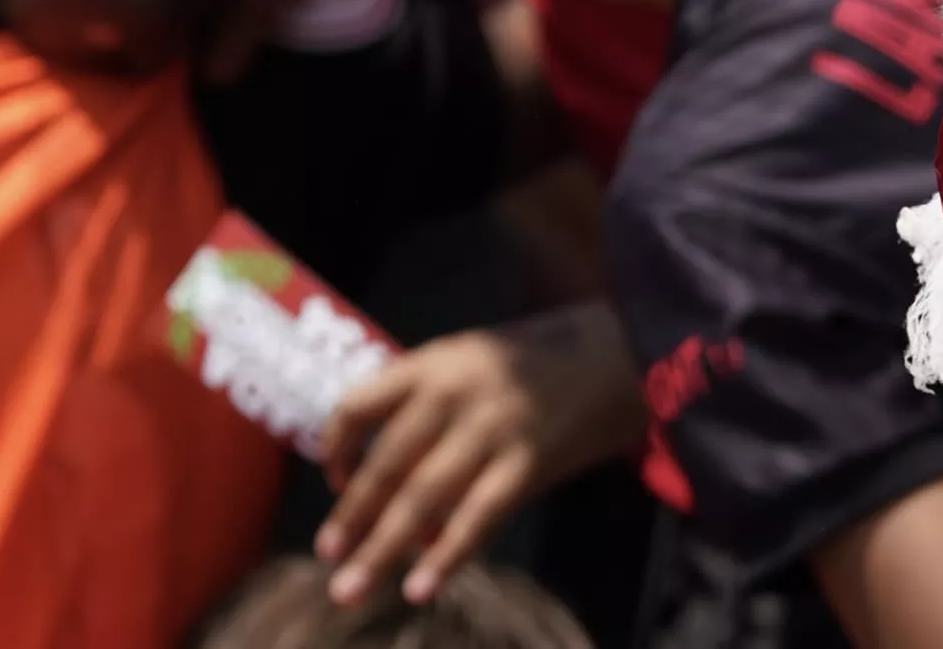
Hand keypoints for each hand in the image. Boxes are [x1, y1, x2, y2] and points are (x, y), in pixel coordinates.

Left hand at [314, 303, 642, 606]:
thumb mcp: (471, 363)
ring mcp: (492, 429)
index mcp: (433, 362)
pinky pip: (476, 519)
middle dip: (351, 516)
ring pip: (422, 497)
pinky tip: (418, 588)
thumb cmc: (534, 363)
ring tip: (348, 588)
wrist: (617, 354)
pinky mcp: (527, 463)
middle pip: (387, 462)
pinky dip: (444, 557)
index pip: (360, 404)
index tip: (336, 481)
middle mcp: (455, 392)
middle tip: (325, 558)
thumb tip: (394, 493)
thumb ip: (429, 413)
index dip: (338, 447)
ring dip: (381, 548)